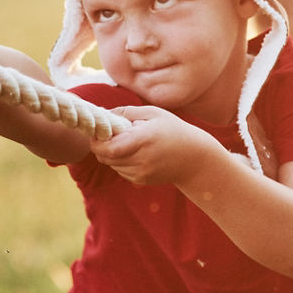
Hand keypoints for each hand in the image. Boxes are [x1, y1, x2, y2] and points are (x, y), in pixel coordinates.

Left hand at [89, 106, 214, 185]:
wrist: (194, 158)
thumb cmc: (174, 130)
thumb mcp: (153, 113)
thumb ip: (127, 112)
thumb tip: (104, 113)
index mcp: (143, 140)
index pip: (108, 148)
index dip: (97, 141)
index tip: (99, 131)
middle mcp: (141, 159)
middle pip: (105, 157)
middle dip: (102, 146)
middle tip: (110, 134)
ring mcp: (141, 173)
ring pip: (111, 164)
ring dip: (112, 154)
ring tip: (128, 142)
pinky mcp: (141, 180)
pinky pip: (120, 171)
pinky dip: (121, 161)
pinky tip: (136, 153)